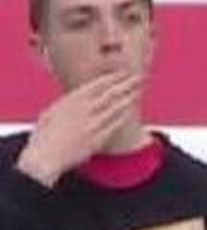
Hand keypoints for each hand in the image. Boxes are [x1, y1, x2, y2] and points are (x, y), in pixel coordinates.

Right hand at [16, 73, 141, 187]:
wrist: (46, 156)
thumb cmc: (44, 136)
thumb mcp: (51, 114)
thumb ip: (66, 106)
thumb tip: (72, 101)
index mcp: (71, 101)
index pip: (97, 85)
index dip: (111, 78)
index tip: (121, 73)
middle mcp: (85, 109)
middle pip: (110, 93)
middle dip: (125, 84)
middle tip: (137, 78)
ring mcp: (93, 123)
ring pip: (116, 107)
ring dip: (128, 98)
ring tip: (138, 91)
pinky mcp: (99, 137)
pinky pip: (116, 124)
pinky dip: (124, 116)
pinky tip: (131, 112)